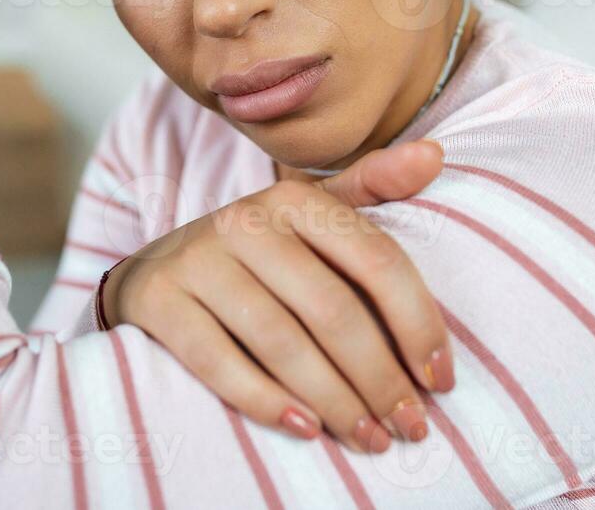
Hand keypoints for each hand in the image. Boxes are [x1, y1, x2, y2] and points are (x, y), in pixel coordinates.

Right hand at [101, 139, 454, 453]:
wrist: (153, 272)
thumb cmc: (255, 255)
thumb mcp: (309, 215)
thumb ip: (372, 188)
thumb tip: (434, 155)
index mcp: (294, 199)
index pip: (375, 260)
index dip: (418, 323)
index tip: (441, 380)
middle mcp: (244, 221)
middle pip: (331, 308)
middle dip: (380, 378)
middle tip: (410, 428)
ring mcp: (197, 260)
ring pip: (280, 340)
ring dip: (335, 401)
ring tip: (369, 439)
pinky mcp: (158, 301)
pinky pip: (218, 361)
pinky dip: (265, 401)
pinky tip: (306, 429)